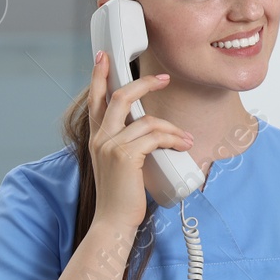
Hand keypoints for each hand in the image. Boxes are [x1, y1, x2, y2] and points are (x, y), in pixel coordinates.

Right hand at [86, 50, 192, 232]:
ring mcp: (110, 146)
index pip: (95, 99)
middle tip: (164, 79)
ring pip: (146, 120)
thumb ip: (128, 144)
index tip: (104, 56)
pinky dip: (172, 139)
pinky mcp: (124, 156)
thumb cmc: (122, 196)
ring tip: (185, 139)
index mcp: (97, 138)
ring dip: (171, 128)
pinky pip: (154, 136)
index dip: (99, 76)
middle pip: (119, 96)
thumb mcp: (120, 165)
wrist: (113, 222)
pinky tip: (182, 146)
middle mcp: (99, 138)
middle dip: (143, 84)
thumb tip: (151, 131)